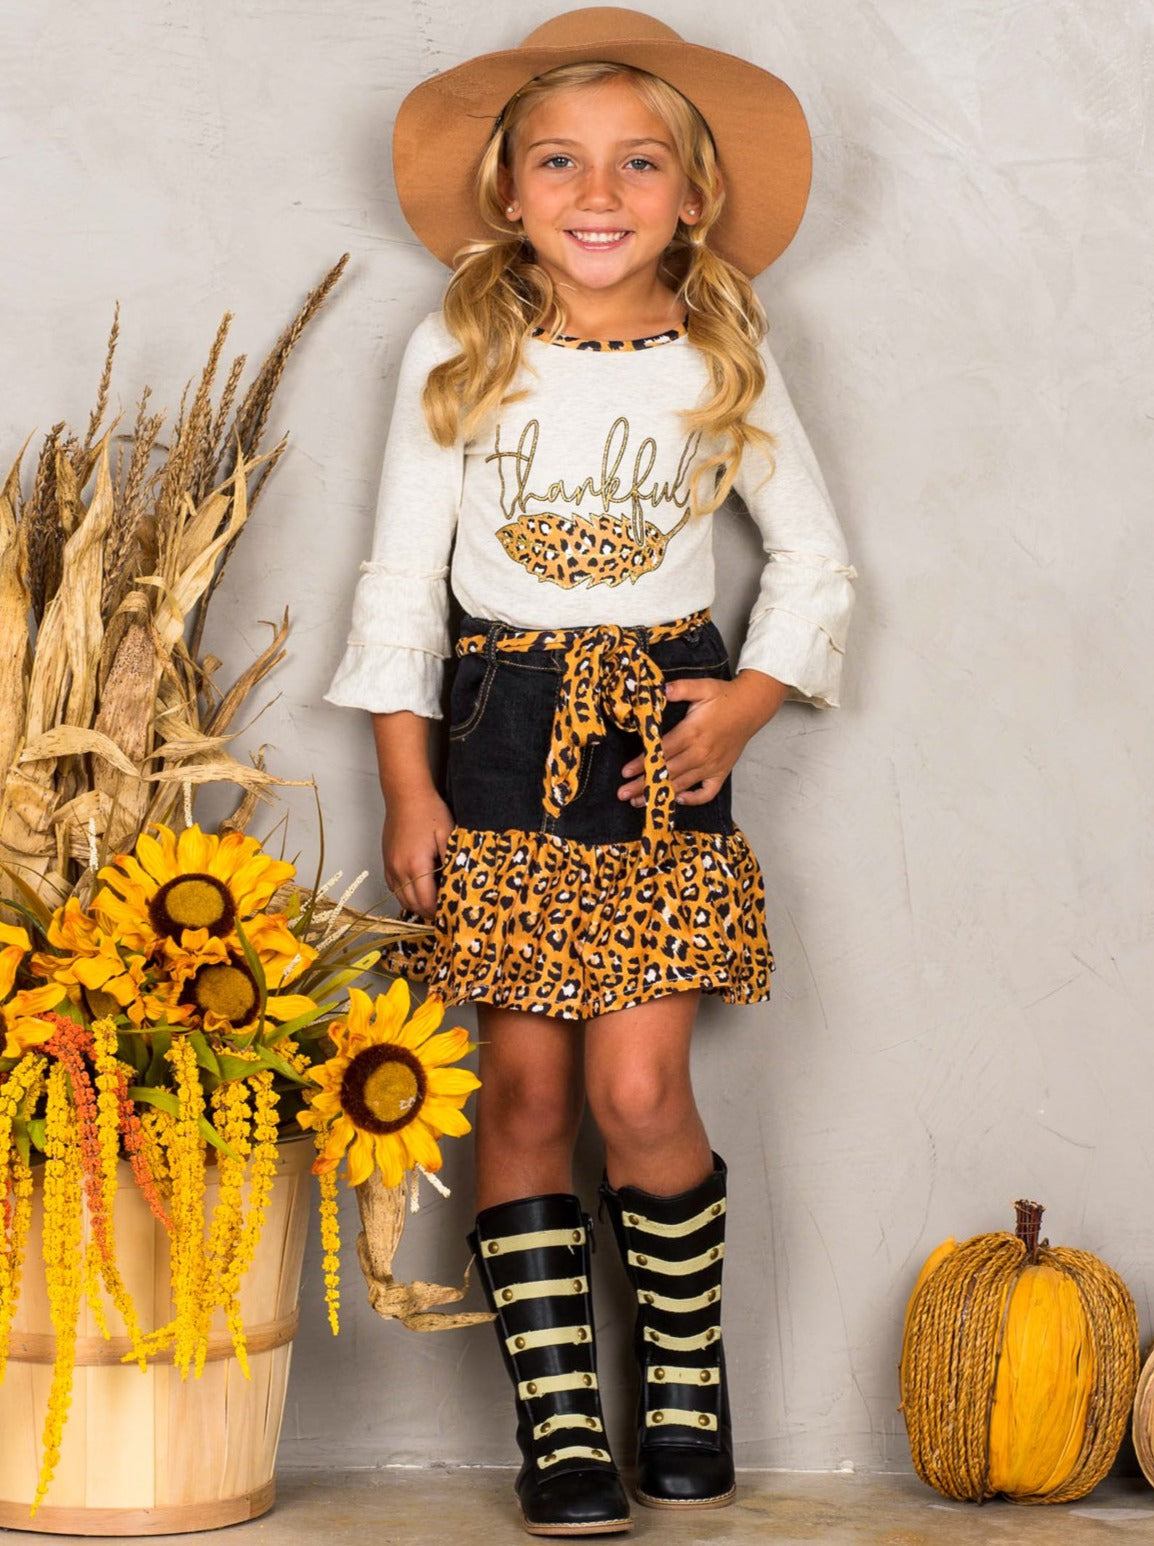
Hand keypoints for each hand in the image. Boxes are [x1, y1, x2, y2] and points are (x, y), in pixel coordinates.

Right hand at [382, 787, 453, 918]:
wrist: (406, 796)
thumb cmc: (430, 812)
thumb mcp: (449, 835)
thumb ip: (453, 861)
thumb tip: (457, 884)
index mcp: (417, 865)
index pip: (427, 901)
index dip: (440, 911)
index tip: (452, 911)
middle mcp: (400, 869)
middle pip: (413, 905)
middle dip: (429, 913)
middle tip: (445, 912)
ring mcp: (391, 866)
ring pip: (402, 899)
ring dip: (417, 906)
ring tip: (433, 904)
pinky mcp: (387, 862)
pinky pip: (394, 888)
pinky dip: (406, 895)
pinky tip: (418, 892)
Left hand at [617, 670, 787, 806]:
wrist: (752, 707)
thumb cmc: (724, 697)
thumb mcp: (702, 686)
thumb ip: (681, 688)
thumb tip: (660, 689)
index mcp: (693, 732)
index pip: (663, 751)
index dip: (642, 762)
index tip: (625, 772)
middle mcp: (701, 753)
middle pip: (668, 771)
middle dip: (643, 784)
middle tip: (623, 794)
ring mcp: (712, 766)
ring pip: (681, 784)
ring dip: (660, 794)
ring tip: (638, 802)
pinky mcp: (721, 772)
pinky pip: (707, 793)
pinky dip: (693, 799)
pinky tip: (677, 798)